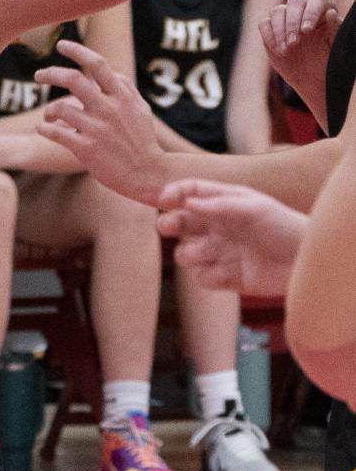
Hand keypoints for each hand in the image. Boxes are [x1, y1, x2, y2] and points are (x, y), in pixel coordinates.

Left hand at [36, 40, 165, 205]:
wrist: (148, 174)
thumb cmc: (142, 140)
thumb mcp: (140, 109)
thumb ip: (125, 88)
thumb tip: (109, 71)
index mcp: (121, 96)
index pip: (97, 64)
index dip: (77, 50)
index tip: (61, 44)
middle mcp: (108, 109)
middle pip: (72, 79)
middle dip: (50, 73)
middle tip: (39, 75)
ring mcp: (97, 129)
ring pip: (60, 108)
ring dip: (48, 110)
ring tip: (48, 115)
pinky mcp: (86, 149)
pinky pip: (55, 133)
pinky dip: (44, 128)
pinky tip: (43, 128)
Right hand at [158, 179, 305, 297]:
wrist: (305, 261)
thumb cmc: (283, 226)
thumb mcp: (252, 208)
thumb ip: (218, 205)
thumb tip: (186, 203)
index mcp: (223, 203)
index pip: (189, 192)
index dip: (173, 193)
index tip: (164, 201)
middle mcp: (218, 227)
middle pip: (180, 223)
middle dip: (168, 224)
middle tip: (167, 227)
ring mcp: (221, 252)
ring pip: (186, 254)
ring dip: (188, 253)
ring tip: (206, 252)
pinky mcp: (227, 278)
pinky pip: (202, 278)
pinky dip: (207, 276)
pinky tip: (224, 274)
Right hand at [260, 0, 338, 111]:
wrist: (313, 78)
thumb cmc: (327, 61)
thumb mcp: (334, 48)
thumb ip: (335, 30)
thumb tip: (331, 13)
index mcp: (323, 10)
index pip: (317, 1)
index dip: (311, 13)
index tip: (307, 30)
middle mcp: (304, 9)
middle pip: (295, 3)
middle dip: (292, 23)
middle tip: (294, 43)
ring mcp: (286, 18)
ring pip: (277, 11)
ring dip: (279, 30)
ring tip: (286, 51)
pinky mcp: (272, 29)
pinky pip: (264, 24)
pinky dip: (269, 37)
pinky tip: (278, 51)